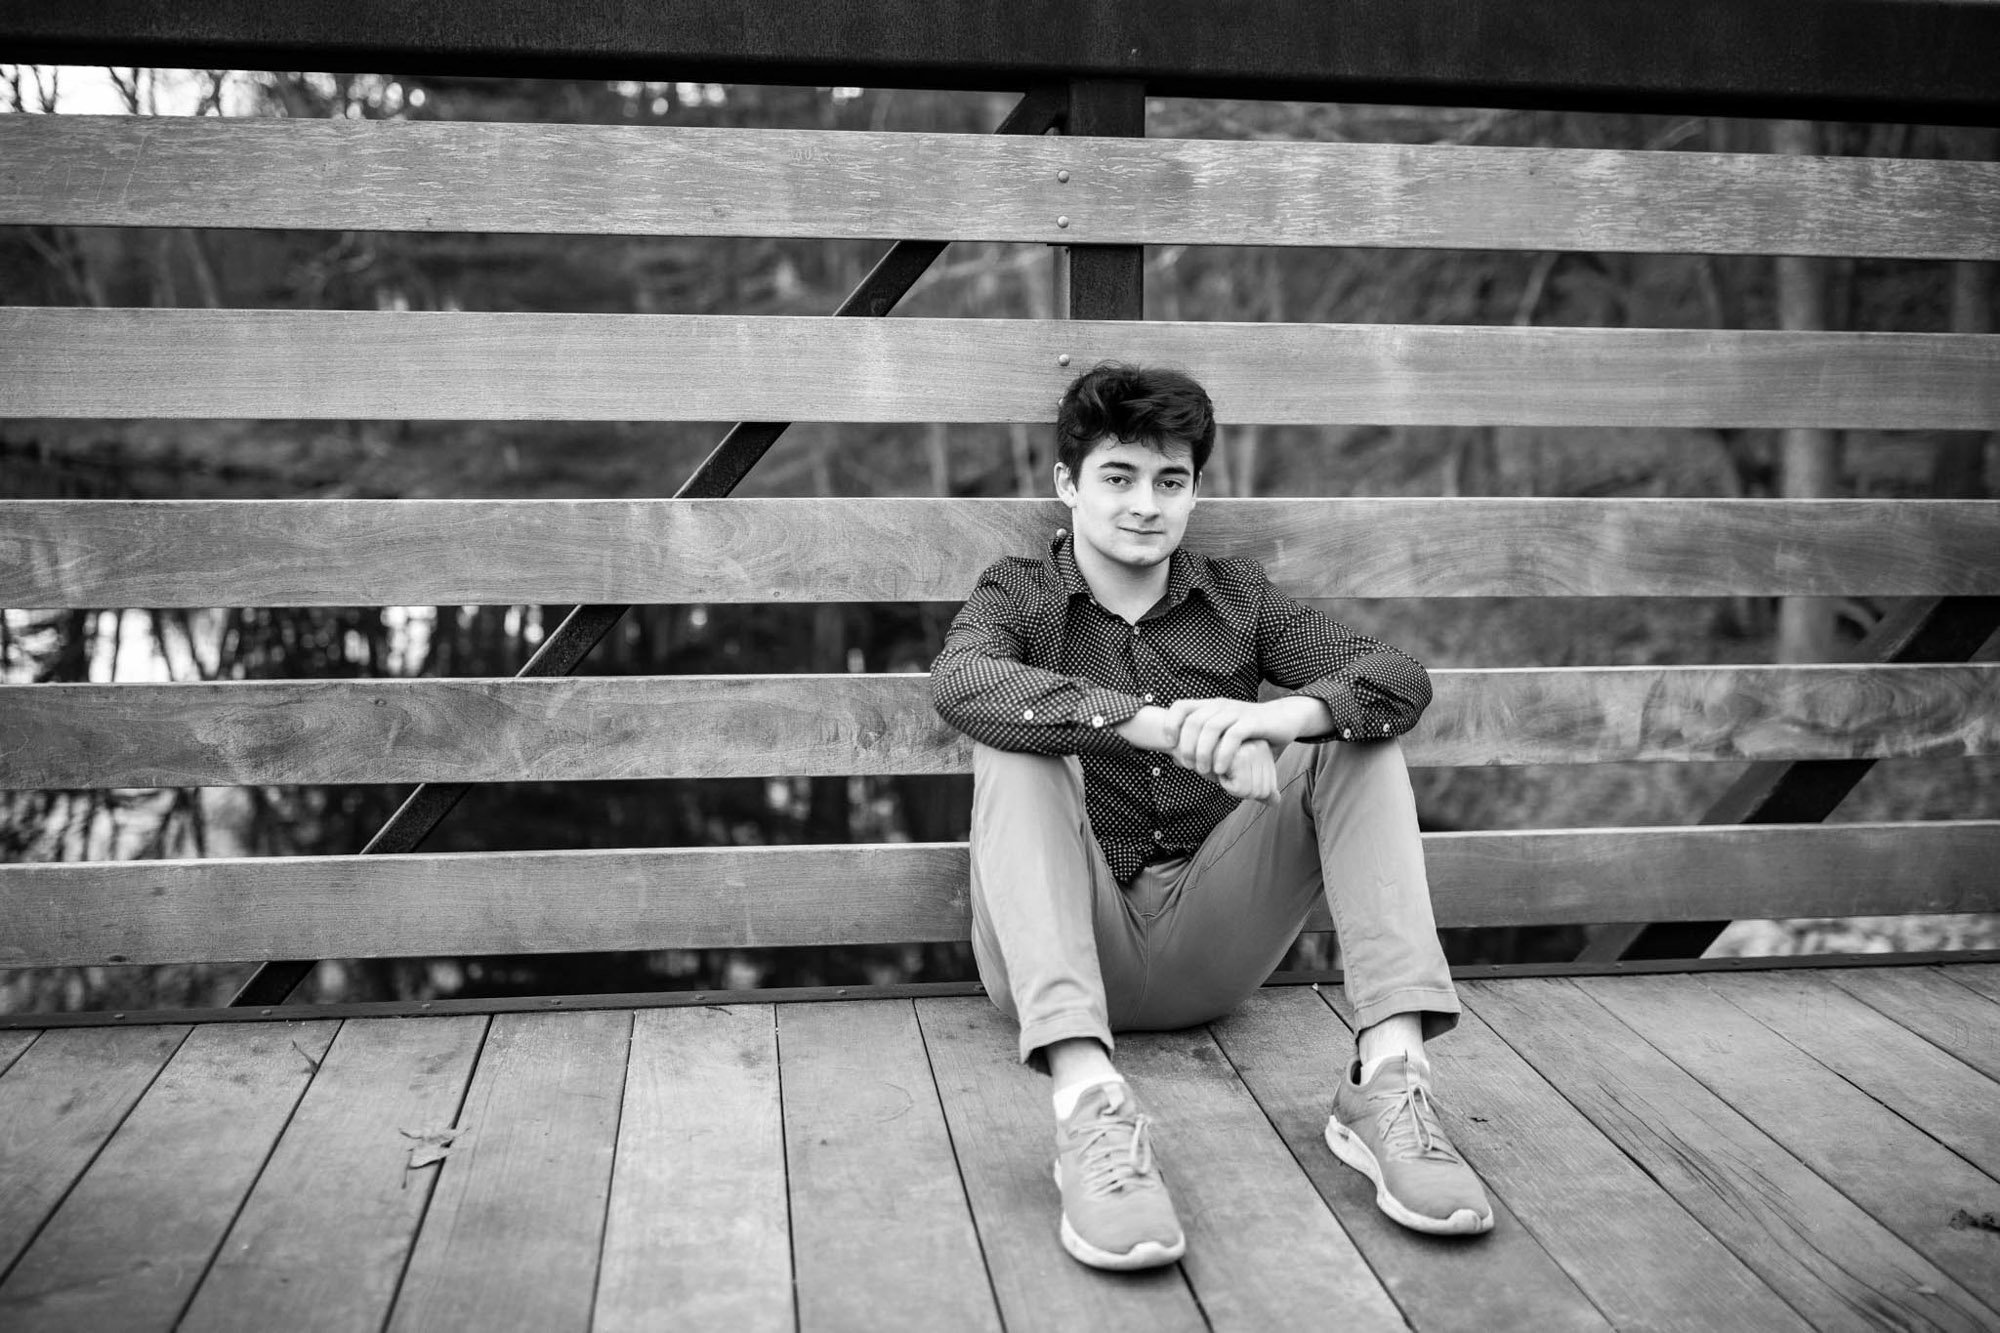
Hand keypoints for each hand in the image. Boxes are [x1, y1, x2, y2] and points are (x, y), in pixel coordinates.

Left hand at [1163, 697, 1282, 778]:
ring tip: (1204, 770)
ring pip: (1211, 728)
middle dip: (1186, 746)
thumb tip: (1175, 760)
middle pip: (1193, 721)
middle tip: (1189, 766)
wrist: (1284, 718)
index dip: (1170, 724)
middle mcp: (1221, 705)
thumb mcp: (1221, 736)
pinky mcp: (1253, 721)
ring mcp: (1237, 712)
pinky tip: (1221, 769)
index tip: (1169, 745)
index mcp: (1210, 706)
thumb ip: (1200, 746)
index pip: (1181, 706)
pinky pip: (1234, 736)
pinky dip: (1223, 754)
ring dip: (1203, 752)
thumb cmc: (1249, 732)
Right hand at [1216, 738, 1278, 802]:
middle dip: (1240, 788)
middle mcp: (1262, 748)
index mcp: (1264, 750)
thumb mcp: (1238, 774)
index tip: (1233, 771)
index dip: (1246, 788)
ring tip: (1221, 768)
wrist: (1188, 745)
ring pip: (1251, 792)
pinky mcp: (1241, 757)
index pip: (1267, 788)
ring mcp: (1253, 751)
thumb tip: (1276, 802)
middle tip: (1226, 770)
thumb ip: (1258, 787)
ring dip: (1232, 786)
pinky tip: (1217, 767)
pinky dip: (1226, 784)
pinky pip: (1240, 789)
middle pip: (1261, 791)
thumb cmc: (1211, 759)